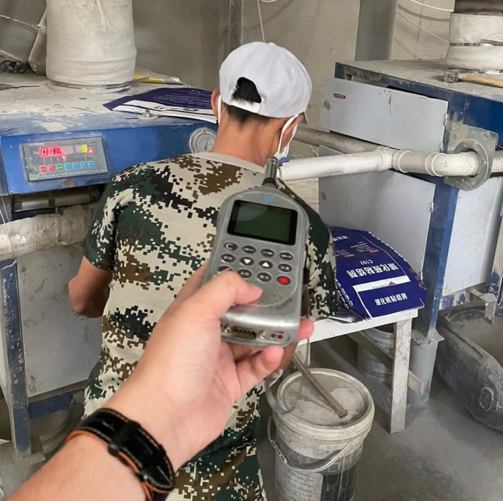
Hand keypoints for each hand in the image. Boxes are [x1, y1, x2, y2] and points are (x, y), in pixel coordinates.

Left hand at [108, 267, 313, 469]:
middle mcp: (206, 332)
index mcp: (193, 310)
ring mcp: (218, 358)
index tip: (258, 266)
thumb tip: (251, 287)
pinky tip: (276, 352)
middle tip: (288, 299)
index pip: (214, 283)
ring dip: (275, 332)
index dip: (234, 272)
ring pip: (253, 339)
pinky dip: (269, 359)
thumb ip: (225, 289)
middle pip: (241, 312)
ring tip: (297, 325)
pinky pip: (256, 366)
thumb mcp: (196, 311)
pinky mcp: (230, 383)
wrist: (167, 417)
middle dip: (264, 305)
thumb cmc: (172, 362)